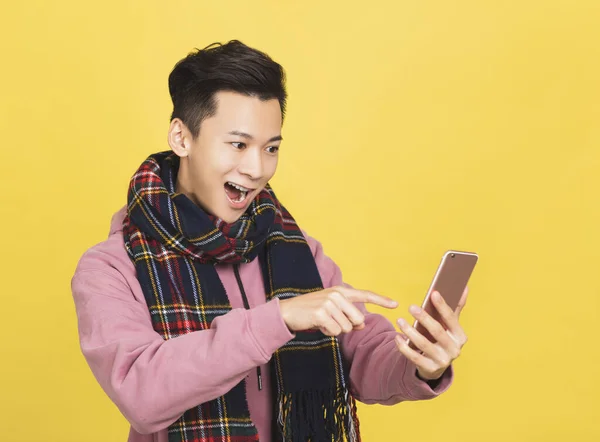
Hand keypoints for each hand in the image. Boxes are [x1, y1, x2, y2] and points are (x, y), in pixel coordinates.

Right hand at [279, 286, 397, 335]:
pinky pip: (335, 332)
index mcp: (340, 291)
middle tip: (332, 322)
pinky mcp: (321, 313)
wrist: (287, 312)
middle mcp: (336, 294)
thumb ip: (348, 315)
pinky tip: (318, 325)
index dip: (381, 300)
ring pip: (346, 328)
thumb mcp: (331, 311)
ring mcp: (329, 303)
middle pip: (358, 319)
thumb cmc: (311, 312)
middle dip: (348, 326)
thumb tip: (362, 325)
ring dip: (336, 330)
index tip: (396, 304)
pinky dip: (328, 333)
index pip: (365, 294)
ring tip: (323, 322)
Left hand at [395, 287, 468, 380]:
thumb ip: (456, 307)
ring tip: (399, 321)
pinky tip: (397, 337)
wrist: (438, 364)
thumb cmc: (443, 338)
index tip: (433, 293)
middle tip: (411, 307)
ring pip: (423, 344)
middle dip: (424, 318)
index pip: (451, 319)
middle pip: (437, 331)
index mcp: (460, 336)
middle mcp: (454, 349)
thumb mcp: (451, 325)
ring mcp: (442, 360)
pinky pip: (414, 357)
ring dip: (410, 331)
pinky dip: (404, 347)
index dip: (442, 306)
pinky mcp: (429, 368)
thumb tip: (464, 286)